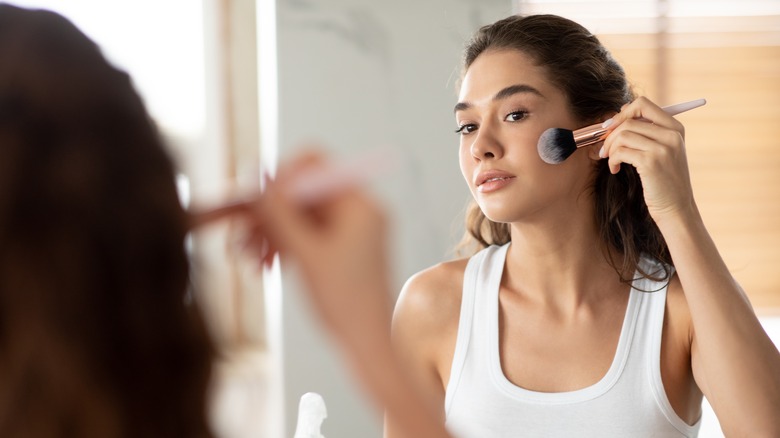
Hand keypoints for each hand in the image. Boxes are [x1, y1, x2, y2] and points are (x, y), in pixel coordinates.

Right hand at [255, 153, 392, 349]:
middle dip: (270, 214)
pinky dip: (285, 246)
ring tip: (248, 259)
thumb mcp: (305, 253)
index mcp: (360, 204)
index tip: (254, 202)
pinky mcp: (343, 248)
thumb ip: (280, 212)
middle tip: (240, 237)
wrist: (367, 343)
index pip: (314, 165)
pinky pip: (308, 234)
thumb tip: (258, 175)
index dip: (280, 178)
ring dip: (271, 233)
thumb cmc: (345, 301)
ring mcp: (352, 229)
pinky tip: (264, 266)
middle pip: (304, 192)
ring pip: (301, 215)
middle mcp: (359, 211)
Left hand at [599, 96, 695, 222]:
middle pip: (629, 119)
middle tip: (604, 149)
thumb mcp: (663, 152)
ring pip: (622, 135)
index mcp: (675, 128)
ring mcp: (663, 148)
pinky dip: (612, 160)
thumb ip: (648, 133)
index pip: (643, 104)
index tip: (611, 128)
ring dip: (610, 148)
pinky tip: (615, 169)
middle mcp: (672, 134)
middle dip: (610, 133)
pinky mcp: (651, 162)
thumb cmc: (664, 182)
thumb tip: (618, 115)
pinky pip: (620, 151)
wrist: (676, 209)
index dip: (622, 113)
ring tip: (611, 161)